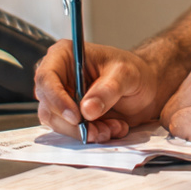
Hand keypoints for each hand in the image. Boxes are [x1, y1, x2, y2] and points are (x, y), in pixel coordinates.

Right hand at [34, 39, 166, 142]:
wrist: (144, 87)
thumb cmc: (133, 71)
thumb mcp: (126, 74)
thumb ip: (108, 89)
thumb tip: (87, 109)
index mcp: (65, 55)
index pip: (46, 78)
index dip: (56, 99)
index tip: (76, 116)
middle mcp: (58, 77)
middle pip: (49, 107)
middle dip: (75, 124)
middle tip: (101, 129)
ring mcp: (61, 98)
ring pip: (59, 124)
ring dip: (86, 132)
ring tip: (113, 127)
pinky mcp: (68, 116)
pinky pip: (71, 133)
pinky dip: (91, 135)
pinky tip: (111, 128)